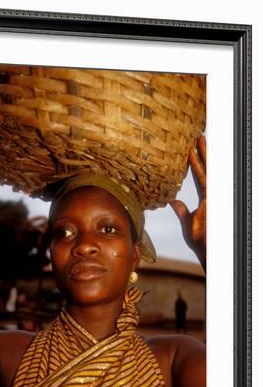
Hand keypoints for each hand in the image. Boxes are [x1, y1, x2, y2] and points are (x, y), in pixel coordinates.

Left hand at [170, 136, 205, 270]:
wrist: (208, 251)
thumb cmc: (200, 241)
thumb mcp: (187, 222)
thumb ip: (181, 211)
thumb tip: (173, 201)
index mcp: (206, 199)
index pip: (200, 176)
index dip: (196, 163)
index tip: (191, 150)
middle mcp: (212, 195)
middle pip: (207, 169)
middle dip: (203, 153)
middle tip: (198, 136)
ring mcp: (214, 196)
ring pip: (209, 170)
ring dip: (204, 154)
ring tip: (198, 138)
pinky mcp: (213, 199)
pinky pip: (206, 179)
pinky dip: (203, 166)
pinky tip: (198, 154)